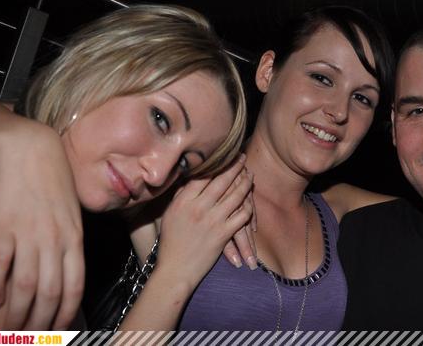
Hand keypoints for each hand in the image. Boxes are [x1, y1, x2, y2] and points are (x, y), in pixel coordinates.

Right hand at [0, 115, 83, 328]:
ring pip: (25, 286)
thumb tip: (68, 274)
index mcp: (74, 238)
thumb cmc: (54, 183)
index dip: (67, 313)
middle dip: (41, 323)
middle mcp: (54, 240)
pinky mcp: (3, 227)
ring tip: (10, 331)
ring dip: (18, 314)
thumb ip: (71, 244)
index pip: (75, 286)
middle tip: (31, 338)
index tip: (59, 331)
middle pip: (50, 293)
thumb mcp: (73, 214)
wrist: (31, 151)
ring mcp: (28, 235)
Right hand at [157, 154, 252, 289]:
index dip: (216, 161)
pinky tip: (251, 201)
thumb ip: (181, 196)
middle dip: (234, 166)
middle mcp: (198, 208)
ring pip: (235, 195)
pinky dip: (249, 207)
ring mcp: (212, 221)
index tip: (224, 152)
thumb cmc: (171, 242)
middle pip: (221, 180)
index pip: (202, 174)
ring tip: (250, 174)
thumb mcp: (171, 214)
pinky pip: (242, 216)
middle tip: (242, 157)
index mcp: (183, 201)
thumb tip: (191, 177)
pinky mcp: (223, 235)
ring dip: (246, 183)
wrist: (175, 270)